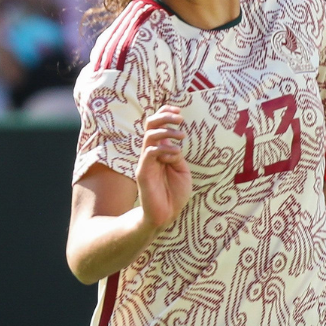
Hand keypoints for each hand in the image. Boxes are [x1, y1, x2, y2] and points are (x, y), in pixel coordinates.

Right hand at [136, 106, 190, 230]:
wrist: (166, 215)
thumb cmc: (175, 193)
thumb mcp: (181, 170)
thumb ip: (177, 155)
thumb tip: (173, 143)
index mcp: (160, 151)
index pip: (156, 126)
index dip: (165, 113)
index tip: (179, 110)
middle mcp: (150, 154)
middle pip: (150, 126)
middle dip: (164, 116)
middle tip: (180, 118)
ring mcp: (145, 162)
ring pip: (149, 136)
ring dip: (167, 131)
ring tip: (182, 134)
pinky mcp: (143, 173)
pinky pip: (150, 153)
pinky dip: (164, 149)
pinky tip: (176, 154)